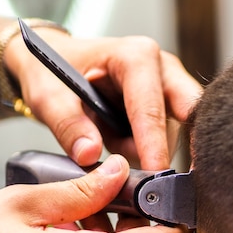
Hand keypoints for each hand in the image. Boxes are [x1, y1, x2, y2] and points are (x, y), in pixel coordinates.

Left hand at [4, 29, 201, 169]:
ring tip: (110, 141)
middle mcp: (162, 67)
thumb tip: (90, 154)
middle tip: (157, 175)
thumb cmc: (51, 70)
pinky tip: (120, 141)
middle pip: (185, 115)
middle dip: (172, 145)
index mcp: (136, 57)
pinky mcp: (169, 104)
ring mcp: (170, 86)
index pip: (151, 109)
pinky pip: (168, 138)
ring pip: (174, 133)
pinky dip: (147, 150)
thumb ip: (68, 126)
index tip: (154, 175)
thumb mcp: (47, 96)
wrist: (53, 65)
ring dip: (147, 150)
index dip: (153, 146)